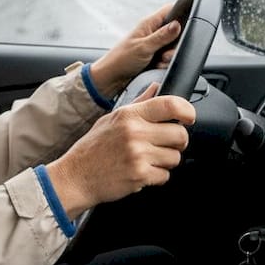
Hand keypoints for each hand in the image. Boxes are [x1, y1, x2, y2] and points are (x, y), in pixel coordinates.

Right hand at [44, 83, 195, 216]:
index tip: (189, 117)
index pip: (170, 104)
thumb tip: (156, 87)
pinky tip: (141, 172)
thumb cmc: (92, 148)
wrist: (75, 176)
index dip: (187, 111)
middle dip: (177, 142)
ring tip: (147, 160)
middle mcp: (135, 132)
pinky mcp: (140, 175)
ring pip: (175, 157)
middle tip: (165, 145)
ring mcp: (138, 154)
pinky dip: (157, 177)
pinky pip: (165, 176)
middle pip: (180, 134)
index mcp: (129, 115)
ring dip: (166, 161)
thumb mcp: (112, 118)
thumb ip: (138, 103)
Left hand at [88, 4, 181, 98]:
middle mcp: (152, 32)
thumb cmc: (121, 59)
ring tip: (159, 61)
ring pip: (172, 47)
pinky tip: (157, 66)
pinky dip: (165, 63)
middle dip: (174, 44)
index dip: (180, 14)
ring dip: (169, 56)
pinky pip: (167, 58)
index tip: (184, 28)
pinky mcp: (153, 56)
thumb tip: (178, 25)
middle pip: (175, 31)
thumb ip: (162, 36)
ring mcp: (153, 44)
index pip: (170, 10)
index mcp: (148, 23)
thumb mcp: (144, 47)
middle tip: (165, 53)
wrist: (111, 78)